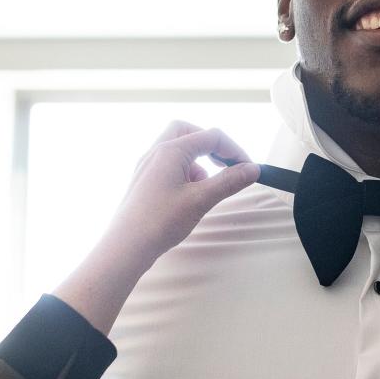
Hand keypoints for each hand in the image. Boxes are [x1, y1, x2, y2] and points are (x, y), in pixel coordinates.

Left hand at [53, 121, 258, 333]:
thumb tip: (253, 168)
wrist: (126, 247)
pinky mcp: (142, 181)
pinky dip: (183, 171)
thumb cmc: (161, 221)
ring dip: (196, 159)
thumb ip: (229, 181)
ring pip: (175, 148)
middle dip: (209, 143)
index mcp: (170, 151)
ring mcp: (146, 166)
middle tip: (223, 163)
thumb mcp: (201, 200)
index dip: (234, 150)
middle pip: (186, 131)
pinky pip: (166, 165)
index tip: (248, 169)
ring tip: (205, 186)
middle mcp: (155, 152)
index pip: (211, 136)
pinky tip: (187, 196)